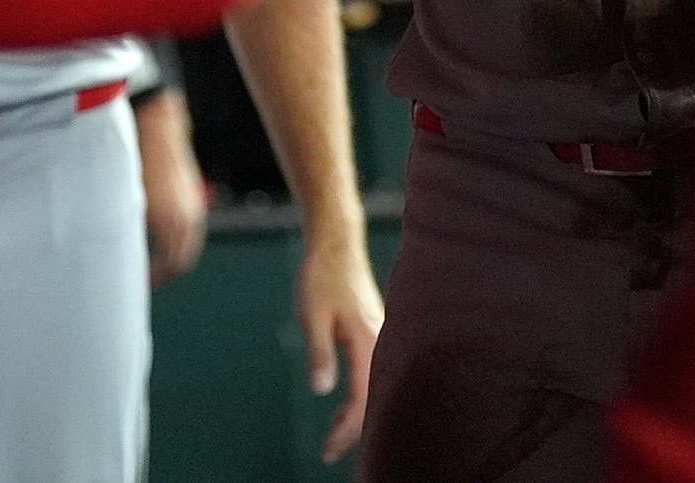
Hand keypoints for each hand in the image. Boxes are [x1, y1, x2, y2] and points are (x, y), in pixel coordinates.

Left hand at [134, 88, 208, 287]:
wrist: (156, 124)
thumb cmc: (134, 160)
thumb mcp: (126, 202)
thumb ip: (126, 233)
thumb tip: (119, 258)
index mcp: (173, 224)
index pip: (171, 268)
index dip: (155, 280)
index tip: (140, 284)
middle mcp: (189, 218)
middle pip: (184, 260)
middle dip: (166, 272)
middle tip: (145, 279)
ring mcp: (194, 205)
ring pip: (189, 244)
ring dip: (173, 255)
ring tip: (150, 259)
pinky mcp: (192, 193)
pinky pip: (190, 227)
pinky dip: (178, 239)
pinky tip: (158, 235)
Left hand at [296, 232, 382, 461]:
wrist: (337, 243)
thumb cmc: (322, 276)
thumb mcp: (312, 315)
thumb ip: (319, 353)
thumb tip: (322, 391)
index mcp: (368, 339)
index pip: (362, 399)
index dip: (346, 430)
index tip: (327, 450)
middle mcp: (382, 340)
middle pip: (375, 399)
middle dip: (354, 430)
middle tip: (329, 451)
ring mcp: (382, 336)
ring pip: (377, 386)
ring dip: (359, 414)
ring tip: (336, 434)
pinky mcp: (377, 332)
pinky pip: (376, 373)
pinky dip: (364, 395)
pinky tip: (349, 404)